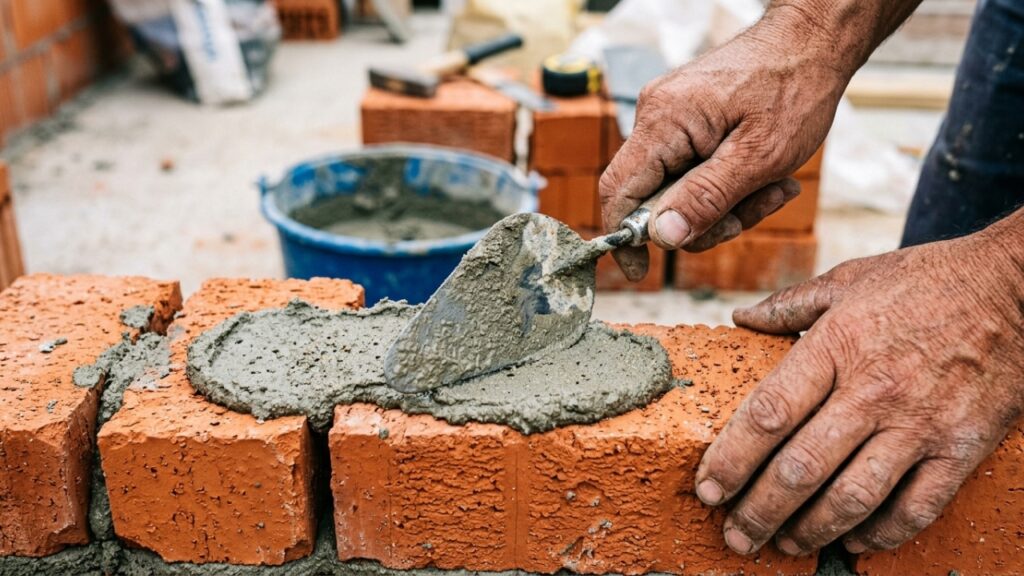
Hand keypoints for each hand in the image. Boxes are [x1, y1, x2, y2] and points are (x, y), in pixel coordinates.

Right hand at [599, 16, 846, 280]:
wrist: (813, 40)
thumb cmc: (794, 88)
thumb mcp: (759, 157)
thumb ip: (707, 198)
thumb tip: (663, 238)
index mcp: (664, 122)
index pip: (618, 191)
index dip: (624, 238)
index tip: (642, 273)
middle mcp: (656, 117)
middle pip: (654, 199)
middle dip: (706, 219)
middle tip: (757, 209)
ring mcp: (670, 119)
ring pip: (680, 191)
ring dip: (727, 204)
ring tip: (776, 187)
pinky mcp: (688, 123)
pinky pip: (695, 172)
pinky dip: (729, 184)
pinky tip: (768, 175)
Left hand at [696, 212, 1023, 556]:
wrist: (1016, 287)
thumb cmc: (926, 281)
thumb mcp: (851, 279)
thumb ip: (791, 305)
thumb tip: (740, 320)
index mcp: (837, 346)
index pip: (767, 415)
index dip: (730, 459)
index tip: (707, 488)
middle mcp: (873, 391)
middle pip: (800, 468)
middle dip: (758, 511)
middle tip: (734, 535)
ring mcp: (919, 424)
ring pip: (852, 497)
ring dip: (810, 530)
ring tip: (782, 545)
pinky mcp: (961, 448)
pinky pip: (916, 507)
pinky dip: (882, 534)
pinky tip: (854, 542)